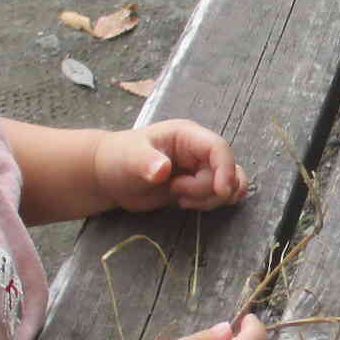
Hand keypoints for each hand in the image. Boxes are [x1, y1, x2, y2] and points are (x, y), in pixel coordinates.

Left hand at [96, 120, 248, 211]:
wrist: (110, 177)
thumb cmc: (118, 158)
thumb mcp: (129, 158)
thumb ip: (146, 162)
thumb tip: (163, 170)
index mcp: (187, 136)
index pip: (218, 148)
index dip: (225, 169)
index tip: (220, 192)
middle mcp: (199, 151)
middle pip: (226, 171)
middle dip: (206, 190)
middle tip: (176, 191)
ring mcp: (200, 169)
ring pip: (229, 185)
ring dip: (209, 199)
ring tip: (179, 198)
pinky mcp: (198, 186)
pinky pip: (220, 196)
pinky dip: (210, 203)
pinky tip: (186, 203)